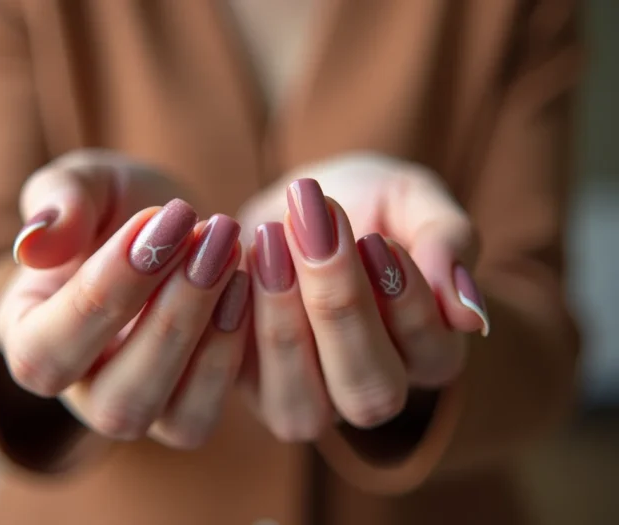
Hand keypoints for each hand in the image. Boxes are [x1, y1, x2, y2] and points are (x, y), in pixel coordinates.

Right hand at [0, 150, 249, 448]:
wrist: (170, 227)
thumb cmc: (115, 207)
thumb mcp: (86, 185)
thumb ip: (58, 201)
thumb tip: (31, 245)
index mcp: (31, 340)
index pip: (47, 350)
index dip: (103, 292)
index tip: (153, 220)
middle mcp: (82, 392)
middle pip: (117, 400)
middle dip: (169, 318)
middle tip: (208, 236)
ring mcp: (141, 408)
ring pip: (172, 418)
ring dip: (206, 337)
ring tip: (228, 255)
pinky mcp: (190, 408)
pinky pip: (211, 408)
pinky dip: (232, 350)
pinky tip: (246, 284)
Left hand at [238, 154, 488, 439]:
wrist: (299, 204)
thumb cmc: (369, 201)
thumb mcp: (412, 198)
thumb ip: (447, 240)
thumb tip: (471, 316)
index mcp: (425, 351)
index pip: (432, 355)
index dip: (407, 304)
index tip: (376, 238)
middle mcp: (368, 388)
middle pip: (369, 392)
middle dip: (340, 308)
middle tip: (314, 228)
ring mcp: (307, 396)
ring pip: (300, 406)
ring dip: (283, 322)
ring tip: (270, 240)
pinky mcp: (246, 382)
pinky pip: (234, 379)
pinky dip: (230, 321)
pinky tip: (233, 261)